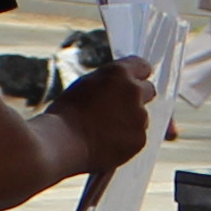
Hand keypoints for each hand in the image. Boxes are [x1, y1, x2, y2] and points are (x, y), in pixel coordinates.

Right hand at [51, 56, 154, 184]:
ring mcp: (139, 117)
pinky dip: (126, 141)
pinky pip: (137, 138)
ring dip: (130, 121)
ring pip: (141, 117)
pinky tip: (106, 144)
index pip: (142, 66)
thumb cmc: (65, 114)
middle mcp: (134, 91)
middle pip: (148, 90)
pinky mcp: (139, 140)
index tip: (132, 83)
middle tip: (118, 109)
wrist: (61, 143)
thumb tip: (121, 84)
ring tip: (103, 131)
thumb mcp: (86, 84)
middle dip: (137, 98)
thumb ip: (109, 82)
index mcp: (119, 73)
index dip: (136, 76)